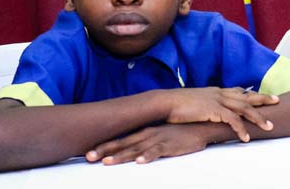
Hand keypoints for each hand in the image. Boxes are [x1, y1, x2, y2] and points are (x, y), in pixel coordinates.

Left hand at [86, 123, 212, 164]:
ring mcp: (159, 140)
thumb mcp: (160, 134)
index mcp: (144, 133)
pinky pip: (158, 152)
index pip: (120, 140)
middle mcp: (148, 135)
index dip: (104, 146)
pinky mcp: (170, 145)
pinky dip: (148, 156)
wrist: (201, 126)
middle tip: (89, 157)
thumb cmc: (180, 132)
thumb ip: (145, 141)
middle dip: (105, 151)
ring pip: (136, 149)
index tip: (88, 152)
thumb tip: (131, 149)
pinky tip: (140, 161)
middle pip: (123, 145)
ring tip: (108, 162)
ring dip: (122, 156)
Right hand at [163, 87, 278, 140]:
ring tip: (269, 126)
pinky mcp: (214, 110)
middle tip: (277, 100)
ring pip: (245, 108)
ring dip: (258, 118)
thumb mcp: (193, 102)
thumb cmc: (175, 105)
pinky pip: (233, 120)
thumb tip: (205, 110)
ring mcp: (218, 101)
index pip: (237, 90)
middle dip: (263, 98)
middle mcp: (219, 93)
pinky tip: (246, 138)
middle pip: (247, 95)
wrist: (165, 103)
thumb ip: (203, 105)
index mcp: (215, 91)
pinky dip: (241, 129)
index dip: (250, 93)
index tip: (261, 94)